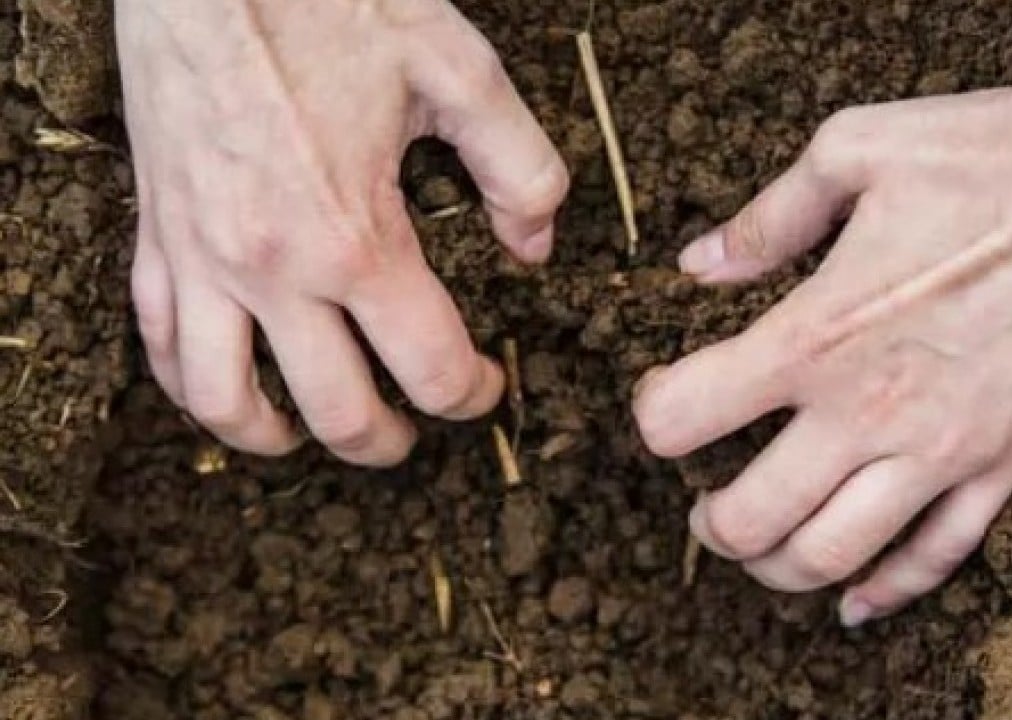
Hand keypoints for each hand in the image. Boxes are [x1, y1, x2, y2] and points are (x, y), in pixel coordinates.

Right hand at [120, 0, 567, 464]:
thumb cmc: (330, 5)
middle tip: (414, 432)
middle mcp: (273, 270)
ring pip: (228, 401)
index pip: (428, 367)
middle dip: (388, 439)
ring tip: (315, 437)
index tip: (485, 387)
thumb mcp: (460, 72)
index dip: (471, 395)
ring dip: (281, 438)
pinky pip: (160, 344)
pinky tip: (228, 389)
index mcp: (356, 238)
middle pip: (337, 412)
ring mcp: (202, 260)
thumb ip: (520, 169)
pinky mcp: (156, 237)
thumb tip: (535, 247)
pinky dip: (194, 388)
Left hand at [633, 73, 1011, 624]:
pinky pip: (939, 556)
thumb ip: (768, 218)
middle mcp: (867, 411)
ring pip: (835, 556)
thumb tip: (699, 262)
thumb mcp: (853, 152)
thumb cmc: (988, 155)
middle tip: (707, 510)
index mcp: (814, 336)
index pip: (685, 416)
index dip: (656, 415)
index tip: (666, 402)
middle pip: (752, 518)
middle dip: (712, 525)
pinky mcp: (1007, 461)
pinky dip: (888, 591)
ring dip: (780, 568)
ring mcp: (940, 449)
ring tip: (763, 551)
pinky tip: (855, 603)